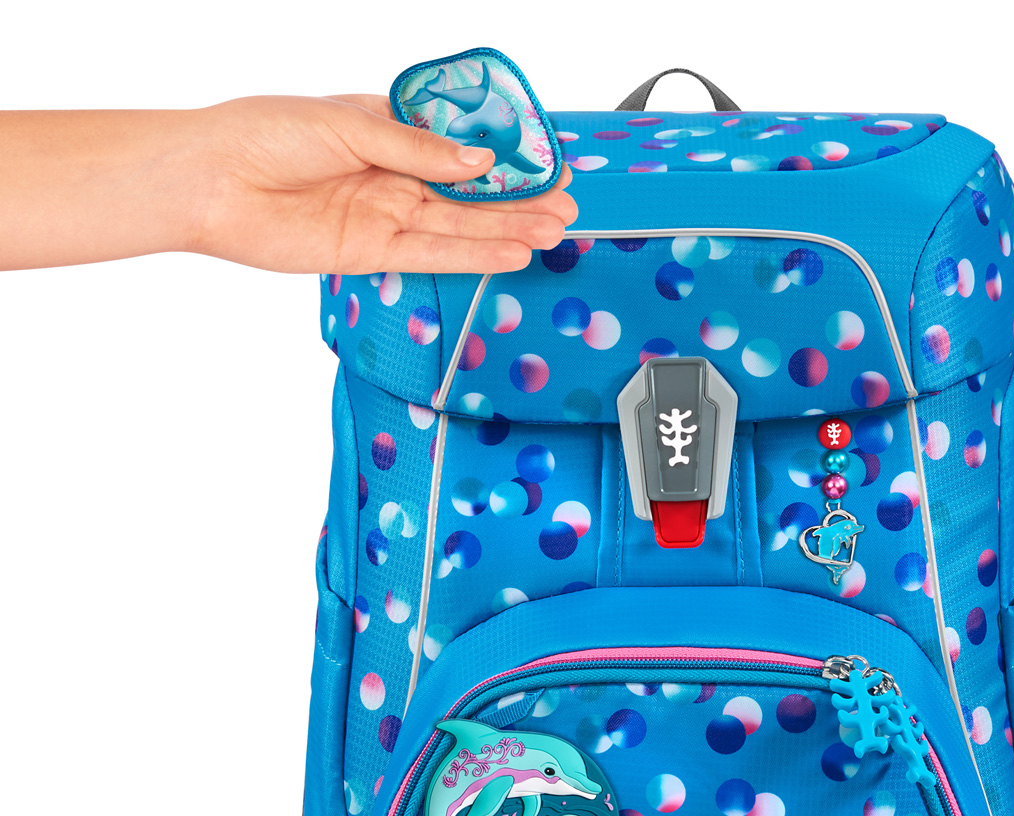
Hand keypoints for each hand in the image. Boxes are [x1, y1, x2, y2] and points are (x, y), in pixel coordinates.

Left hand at [192, 95, 576, 273]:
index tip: (545, 159)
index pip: (460, 142)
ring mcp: (384, 214)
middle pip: (469, 190)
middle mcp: (391, 173)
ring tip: (553, 232)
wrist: (210, 183)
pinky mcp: (371, 252)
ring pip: (459, 224)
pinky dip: (471, 255)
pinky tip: (509, 254)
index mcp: (387, 127)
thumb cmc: (262, 134)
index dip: (503, 153)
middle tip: (565, 205)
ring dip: (507, 229)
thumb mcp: (347, 124)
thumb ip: (415, 149)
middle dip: (519, 197)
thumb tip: (476, 163)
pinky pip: (432, 254)